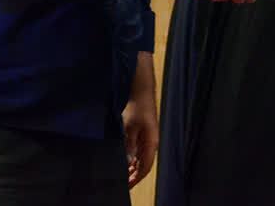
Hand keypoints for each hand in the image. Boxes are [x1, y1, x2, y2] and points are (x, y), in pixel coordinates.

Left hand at [122, 51, 157, 187]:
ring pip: (141, 157)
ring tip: (122, 174)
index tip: (127, 186)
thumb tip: (127, 162)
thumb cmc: (138, 106)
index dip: (136, 178)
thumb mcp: (129, 127)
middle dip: (134, 175)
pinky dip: (132, 157)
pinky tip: (124, 159)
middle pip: (144, 164)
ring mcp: (148, 136)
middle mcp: (151, 141)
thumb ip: (129, 145)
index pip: (145, 167)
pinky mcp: (143, 131)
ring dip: (132, 166)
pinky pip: (138, 149)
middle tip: (123, 183)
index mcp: (152, 141)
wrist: (141, 88)